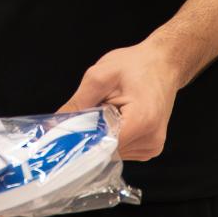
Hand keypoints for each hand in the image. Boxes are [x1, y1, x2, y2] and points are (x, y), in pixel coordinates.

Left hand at [60, 35, 180, 162]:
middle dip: (91, 136)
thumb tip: (53, 125)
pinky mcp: (150, 148)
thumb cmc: (136, 65)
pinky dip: (113, 137)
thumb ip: (77, 103)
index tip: (64, 136)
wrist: (164, 63)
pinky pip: (122, 150)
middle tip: (89, 113)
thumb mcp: (100, 76)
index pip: (102, 146)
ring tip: (108, 110)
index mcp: (141, 121)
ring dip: (103, 136)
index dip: (81, 141)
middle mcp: (150, 140)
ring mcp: (152, 147)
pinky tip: (117, 118)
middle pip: (106, 151)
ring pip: (112, 153)